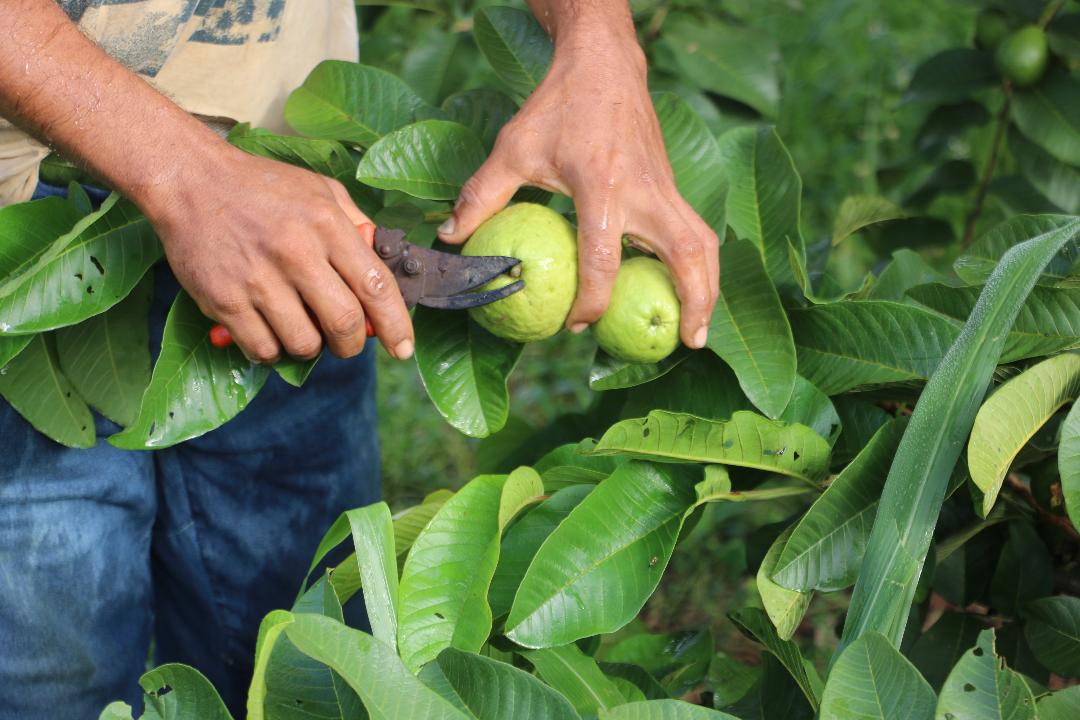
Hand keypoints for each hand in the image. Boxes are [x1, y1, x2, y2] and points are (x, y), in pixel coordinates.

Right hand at [144, 147, 413, 362]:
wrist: (190, 180)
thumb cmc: (262, 187)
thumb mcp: (320, 190)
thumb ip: (356, 226)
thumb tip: (386, 266)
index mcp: (326, 224)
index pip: (376, 286)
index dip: (396, 324)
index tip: (403, 348)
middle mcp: (296, 252)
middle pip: (344, 324)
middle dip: (353, 344)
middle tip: (347, 343)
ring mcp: (258, 279)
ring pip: (304, 344)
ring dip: (310, 348)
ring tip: (301, 330)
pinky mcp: (224, 300)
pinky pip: (262, 349)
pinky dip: (272, 350)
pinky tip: (269, 331)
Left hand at [437, 25, 719, 348]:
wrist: (604, 64)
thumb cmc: (557, 107)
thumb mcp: (512, 148)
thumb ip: (481, 195)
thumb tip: (449, 237)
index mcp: (602, 185)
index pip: (603, 257)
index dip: (591, 300)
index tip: (575, 324)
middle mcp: (644, 190)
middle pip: (687, 253)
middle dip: (693, 301)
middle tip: (688, 342)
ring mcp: (665, 187)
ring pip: (703, 243)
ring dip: (708, 287)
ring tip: (698, 329)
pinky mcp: (671, 185)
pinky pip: (695, 231)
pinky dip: (698, 265)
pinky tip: (685, 290)